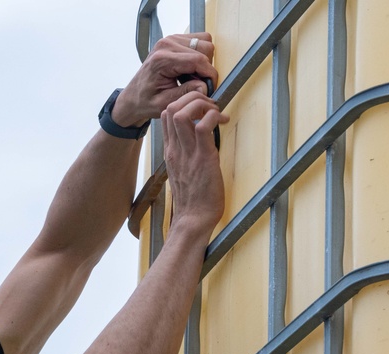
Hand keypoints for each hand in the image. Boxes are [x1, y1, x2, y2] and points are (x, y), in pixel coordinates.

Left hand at [112, 33, 218, 126]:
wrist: (134, 96)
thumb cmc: (146, 101)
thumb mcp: (165, 103)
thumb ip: (186, 94)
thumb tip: (205, 86)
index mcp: (162, 59)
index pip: (197, 60)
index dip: (209, 74)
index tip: (211, 87)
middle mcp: (166, 44)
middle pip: (204, 49)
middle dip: (206, 68)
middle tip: (197, 84)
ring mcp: (170, 39)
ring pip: (204, 42)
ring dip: (203, 61)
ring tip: (192, 76)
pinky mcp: (174, 39)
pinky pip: (199, 41)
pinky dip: (199, 55)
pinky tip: (189, 69)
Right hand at [162, 91, 228, 234]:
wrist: (193, 220)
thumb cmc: (193, 200)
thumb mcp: (183, 173)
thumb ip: (186, 155)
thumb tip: (198, 143)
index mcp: (171, 151)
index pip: (166, 116)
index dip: (183, 103)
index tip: (201, 109)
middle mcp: (175, 149)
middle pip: (171, 108)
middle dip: (192, 98)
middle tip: (210, 106)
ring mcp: (187, 153)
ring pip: (183, 113)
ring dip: (202, 105)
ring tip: (215, 112)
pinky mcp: (203, 158)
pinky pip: (202, 127)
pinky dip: (213, 118)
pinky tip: (222, 122)